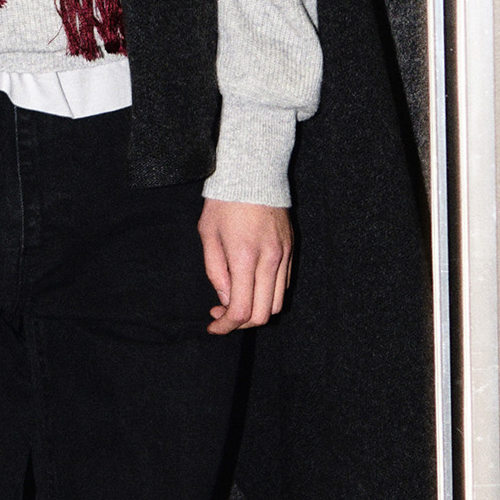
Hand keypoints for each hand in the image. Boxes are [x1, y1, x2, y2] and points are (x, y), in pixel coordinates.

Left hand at [199, 200, 292, 334]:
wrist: (253, 173)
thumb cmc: (224, 202)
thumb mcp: (208, 235)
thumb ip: (216, 272)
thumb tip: (226, 300)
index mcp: (245, 258)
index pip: (241, 310)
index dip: (226, 326)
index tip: (213, 326)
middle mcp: (269, 261)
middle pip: (262, 314)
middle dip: (240, 323)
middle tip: (221, 314)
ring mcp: (284, 256)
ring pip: (276, 303)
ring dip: (256, 310)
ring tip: (236, 299)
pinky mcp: (291, 249)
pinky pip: (283, 285)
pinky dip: (267, 294)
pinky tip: (251, 284)